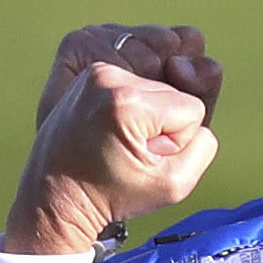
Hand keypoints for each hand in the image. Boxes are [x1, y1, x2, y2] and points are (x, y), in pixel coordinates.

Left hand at [0, 22, 221, 256]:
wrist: (57, 197)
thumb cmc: (114, 194)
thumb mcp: (175, 183)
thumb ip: (205, 136)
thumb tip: (188, 64)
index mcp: (126, 102)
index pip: (192, 108)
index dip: (175, 141)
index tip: (139, 159)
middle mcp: (106, 75)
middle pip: (175, 86)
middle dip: (162, 120)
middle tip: (128, 148)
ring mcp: (93, 68)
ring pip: (158, 75)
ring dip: (150, 104)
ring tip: (121, 133)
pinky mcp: (87, 67)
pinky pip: (137, 67)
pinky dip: (136, 90)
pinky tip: (117, 115)